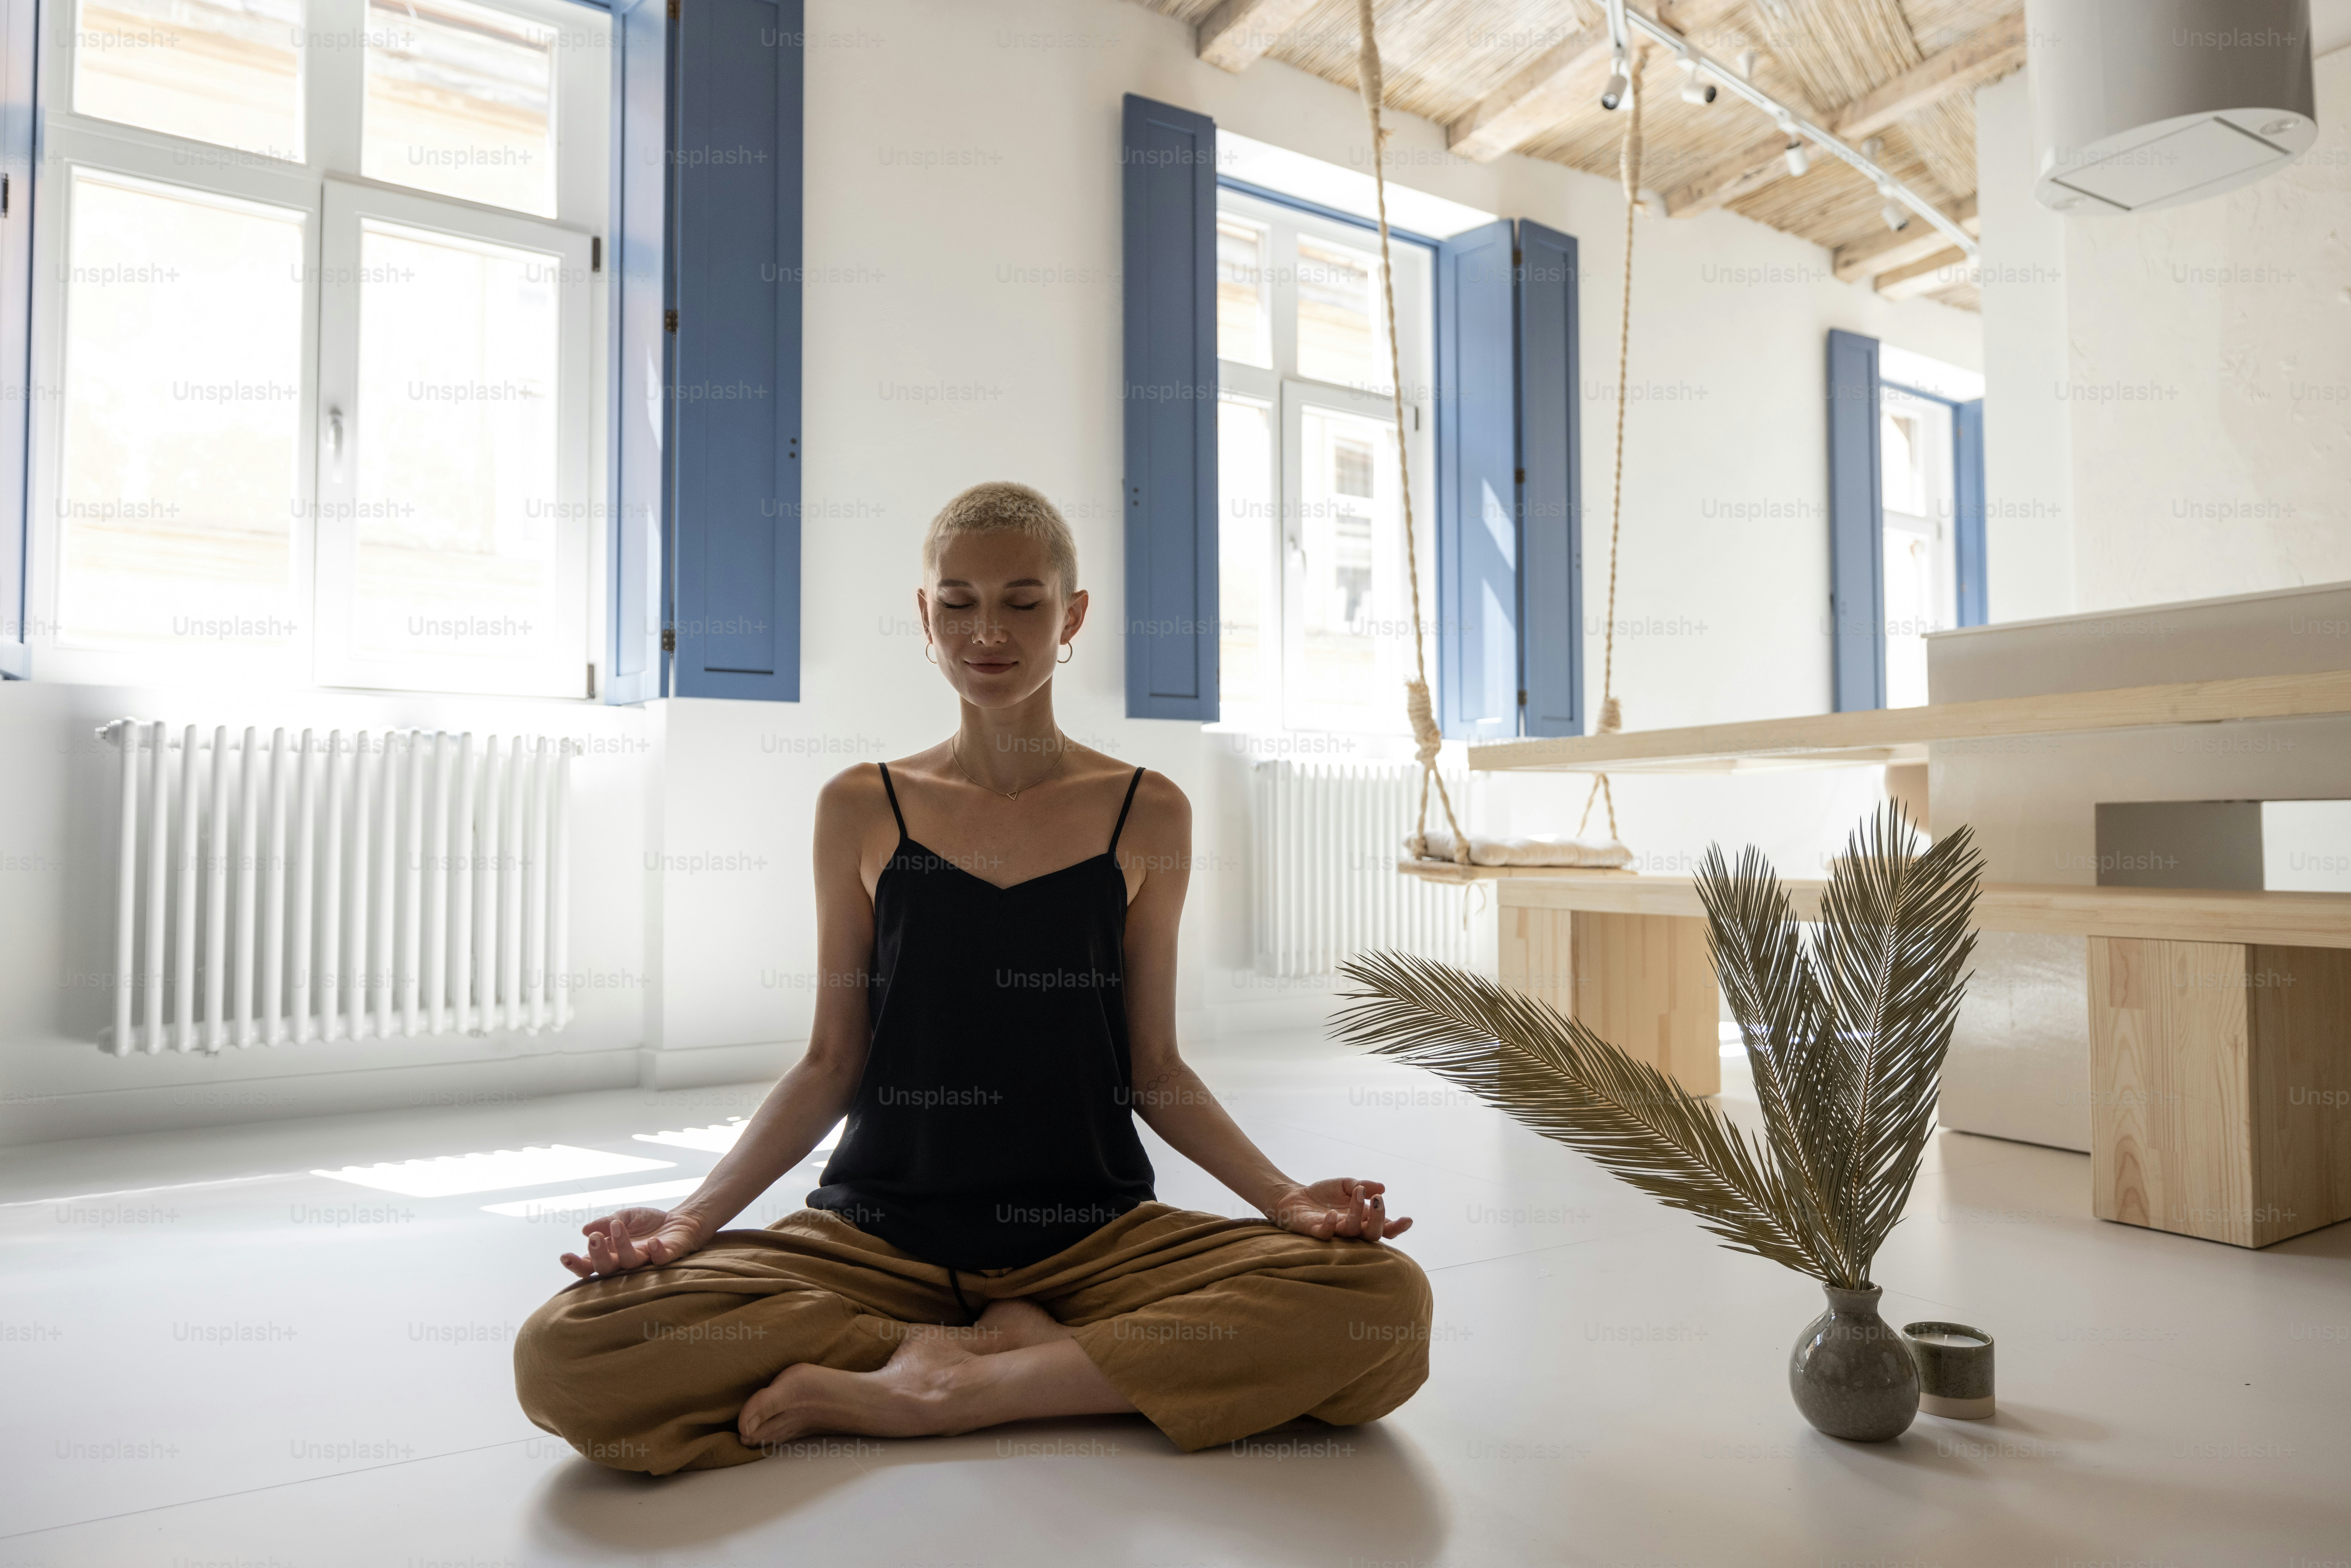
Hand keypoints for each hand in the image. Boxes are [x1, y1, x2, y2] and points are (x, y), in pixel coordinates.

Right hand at [560, 1207, 709, 1278]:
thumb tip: (585, 1229)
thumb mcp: (623, 1217)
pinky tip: (652, 1242)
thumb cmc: (647, 1223)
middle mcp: (625, 1261)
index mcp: (611, 1253)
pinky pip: (660, 1259)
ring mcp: (646, 1261)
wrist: (679, 1220)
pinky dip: (656, 1252)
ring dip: (622, 1246)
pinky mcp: (666, 1257)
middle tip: (594, 1238)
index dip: (576, 1264)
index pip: (589, 1265)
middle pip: (606, 1268)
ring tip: (617, 1226)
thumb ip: (605, 1222)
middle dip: (597, 1255)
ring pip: (630, 1263)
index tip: (564, 1256)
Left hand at [1265, 1178, 1411, 1242]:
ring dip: (1356, 1212)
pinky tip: (1332, 1214)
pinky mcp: (1316, 1232)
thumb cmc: (1324, 1194)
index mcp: (1363, 1218)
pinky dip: (1329, 1226)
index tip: (1408, 1219)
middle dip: (1379, 1218)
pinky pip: (1325, 1235)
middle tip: (1378, 1200)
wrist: (1295, 1196)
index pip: (1384, 1227)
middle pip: (1373, 1234)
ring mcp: (1335, 1232)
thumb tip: (1382, 1187)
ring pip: (1352, 1232)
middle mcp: (1352, 1228)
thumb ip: (1363, 1184)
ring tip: (1356, 1193)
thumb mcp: (1346, 1183)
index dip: (1397, 1226)